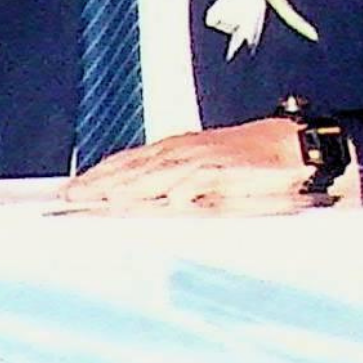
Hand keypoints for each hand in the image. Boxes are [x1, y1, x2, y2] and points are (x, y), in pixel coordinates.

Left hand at [62, 118, 345, 212]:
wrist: (295, 150)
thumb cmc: (250, 169)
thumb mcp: (206, 184)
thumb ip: (177, 196)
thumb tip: (149, 213)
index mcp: (172, 154)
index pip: (125, 165)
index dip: (97, 177)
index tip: (68, 192)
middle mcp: (181, 151)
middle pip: (131, 166)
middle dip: (99, 182)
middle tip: (68, 198)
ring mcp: (202, 157)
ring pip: (155, 171)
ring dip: (126, 185)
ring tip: (99, 198)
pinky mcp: (228, 166)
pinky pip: (197, 176)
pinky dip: (178, 186)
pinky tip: (163, 200)